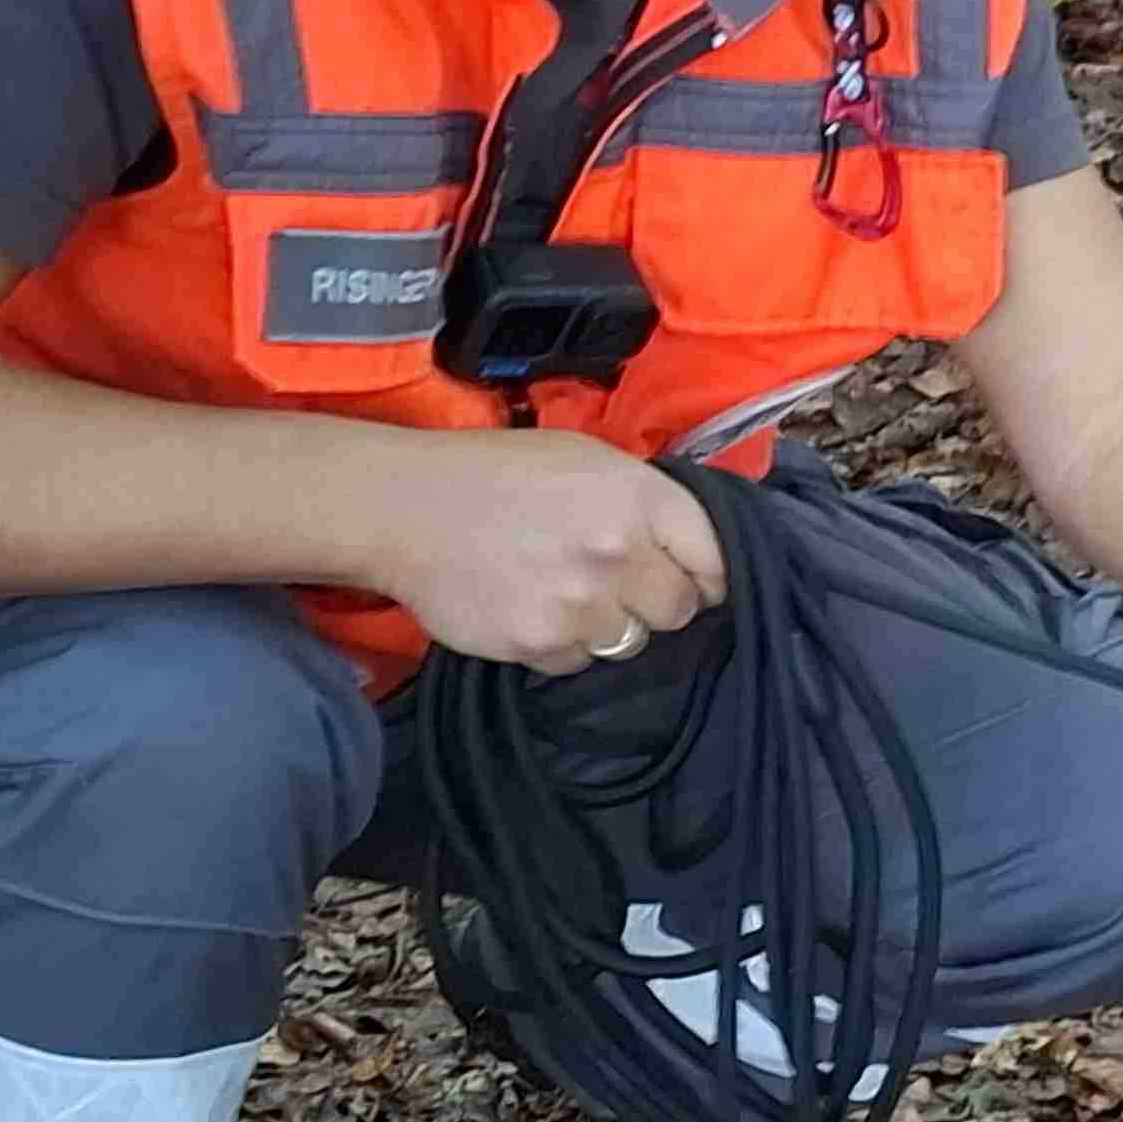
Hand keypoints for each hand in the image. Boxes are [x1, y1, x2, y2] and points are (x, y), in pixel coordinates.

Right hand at [366, 431, 730, 672]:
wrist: (404, 507)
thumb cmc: (498, 473)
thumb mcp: (587, 459)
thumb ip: (646, 501)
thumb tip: (693, 545)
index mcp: (639, 499)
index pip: (718, 559)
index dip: (709, 573)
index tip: (692, 577)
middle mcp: (618, 554)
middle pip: (679, 610)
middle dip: (656, 602)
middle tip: (618, 584)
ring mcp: (579, 604)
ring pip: (629, 641)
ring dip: (607, 626)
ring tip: (565, 593)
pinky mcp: (538, 643)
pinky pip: (578, 662)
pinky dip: (561, 645)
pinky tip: (531, 608)